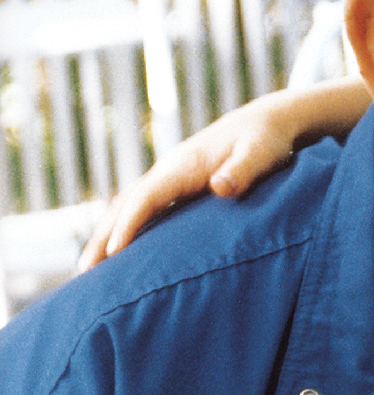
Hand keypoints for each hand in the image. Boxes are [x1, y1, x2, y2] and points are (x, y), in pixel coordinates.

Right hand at [76, 97, 298, 270]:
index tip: (112, 252)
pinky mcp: (180, 185)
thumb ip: (242, 170)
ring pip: (130, 207)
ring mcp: (172, 177)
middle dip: (104, 237)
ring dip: (108, 235)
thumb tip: (220, 187)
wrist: (268, 121)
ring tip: (90, 271)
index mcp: (183, 165)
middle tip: (84, 273)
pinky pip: (145, 209)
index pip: (146, 197)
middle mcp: (169, 170)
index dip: (129, 224)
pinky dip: (127, 228)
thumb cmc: (265, 139)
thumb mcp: (259, 153)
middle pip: (126, 205)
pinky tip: (121, 252)